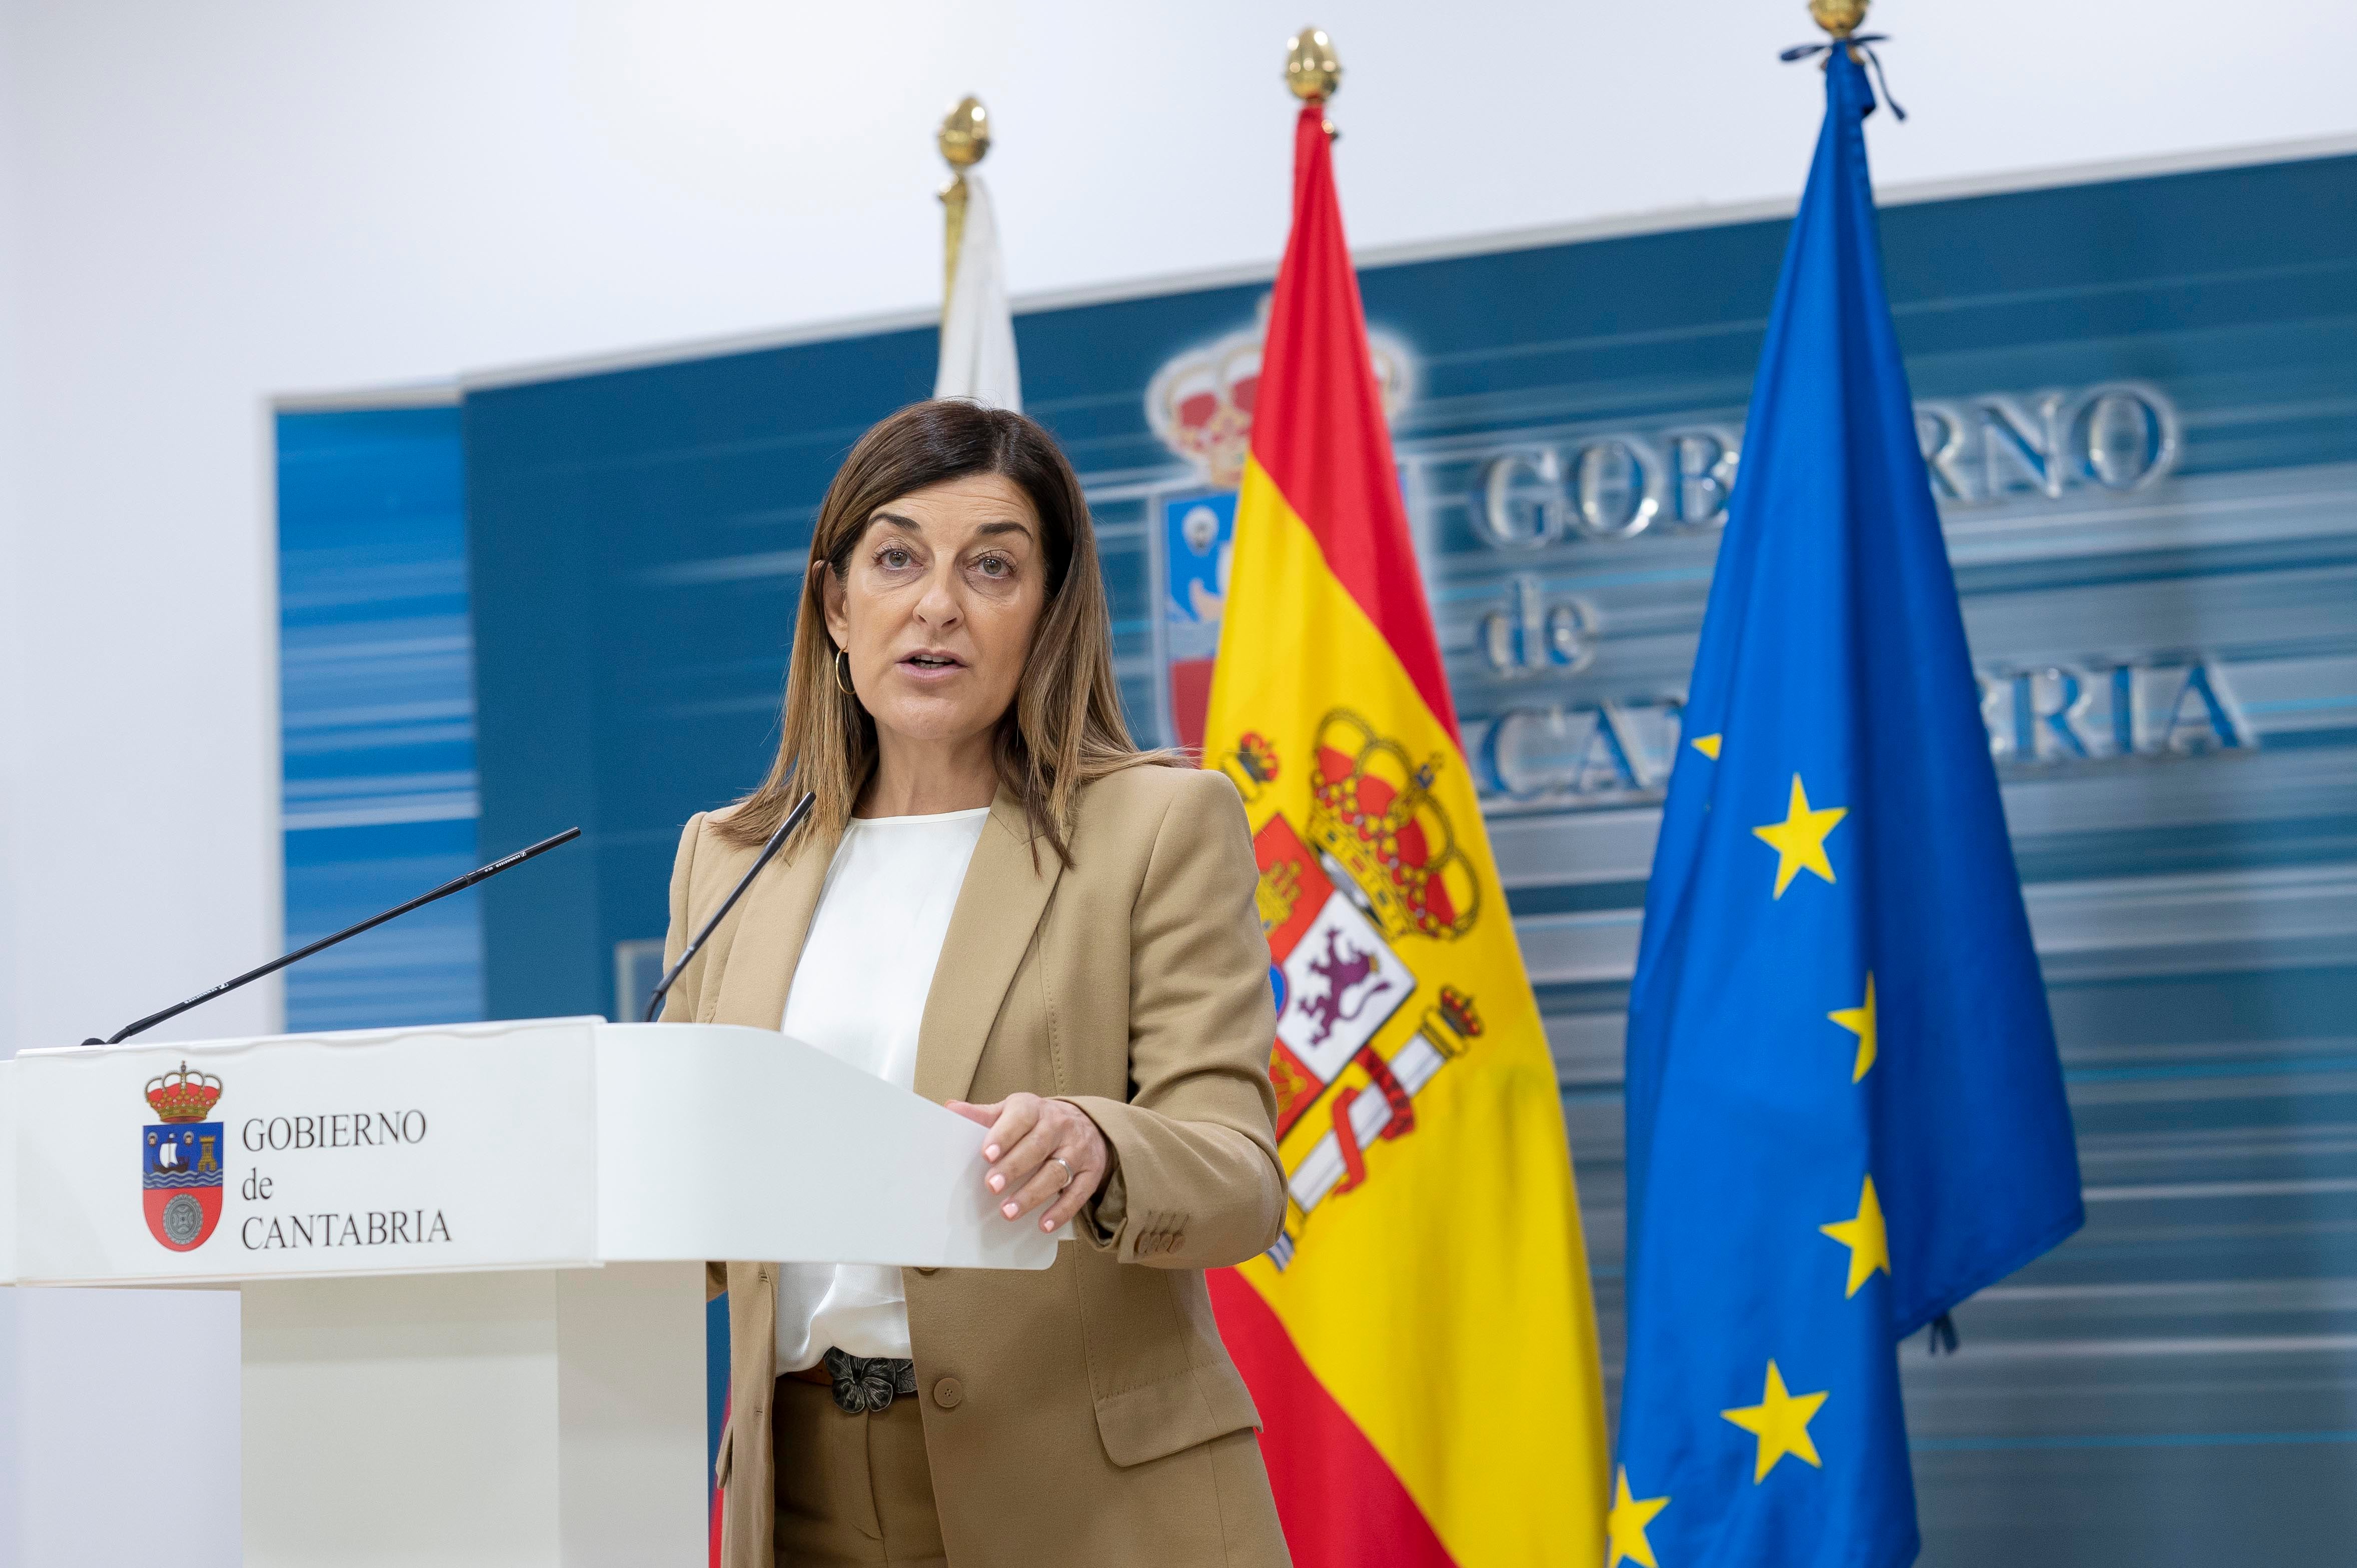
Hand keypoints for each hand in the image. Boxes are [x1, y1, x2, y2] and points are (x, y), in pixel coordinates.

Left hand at [946, 1093, 1110, 1232]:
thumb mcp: (1013, 1111)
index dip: (1004, 1135)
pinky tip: (1044, 1224)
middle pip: (1037, 1147)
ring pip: (1056, 1172)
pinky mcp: (1091, 1172)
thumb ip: (984, 1115)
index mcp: (1035, 1109)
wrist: (1087, 1123)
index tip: (987, 1154)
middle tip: (992, 1186)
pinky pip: (1079, 1193)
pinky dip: (1062, 1210)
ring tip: (1008, 1212)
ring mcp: (1077, 1150)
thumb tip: (950, 1109)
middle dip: (1014, 1167)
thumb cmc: (1038, 1121)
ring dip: (1032, 1194)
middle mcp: (1059, 1127)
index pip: (1020, 1118)